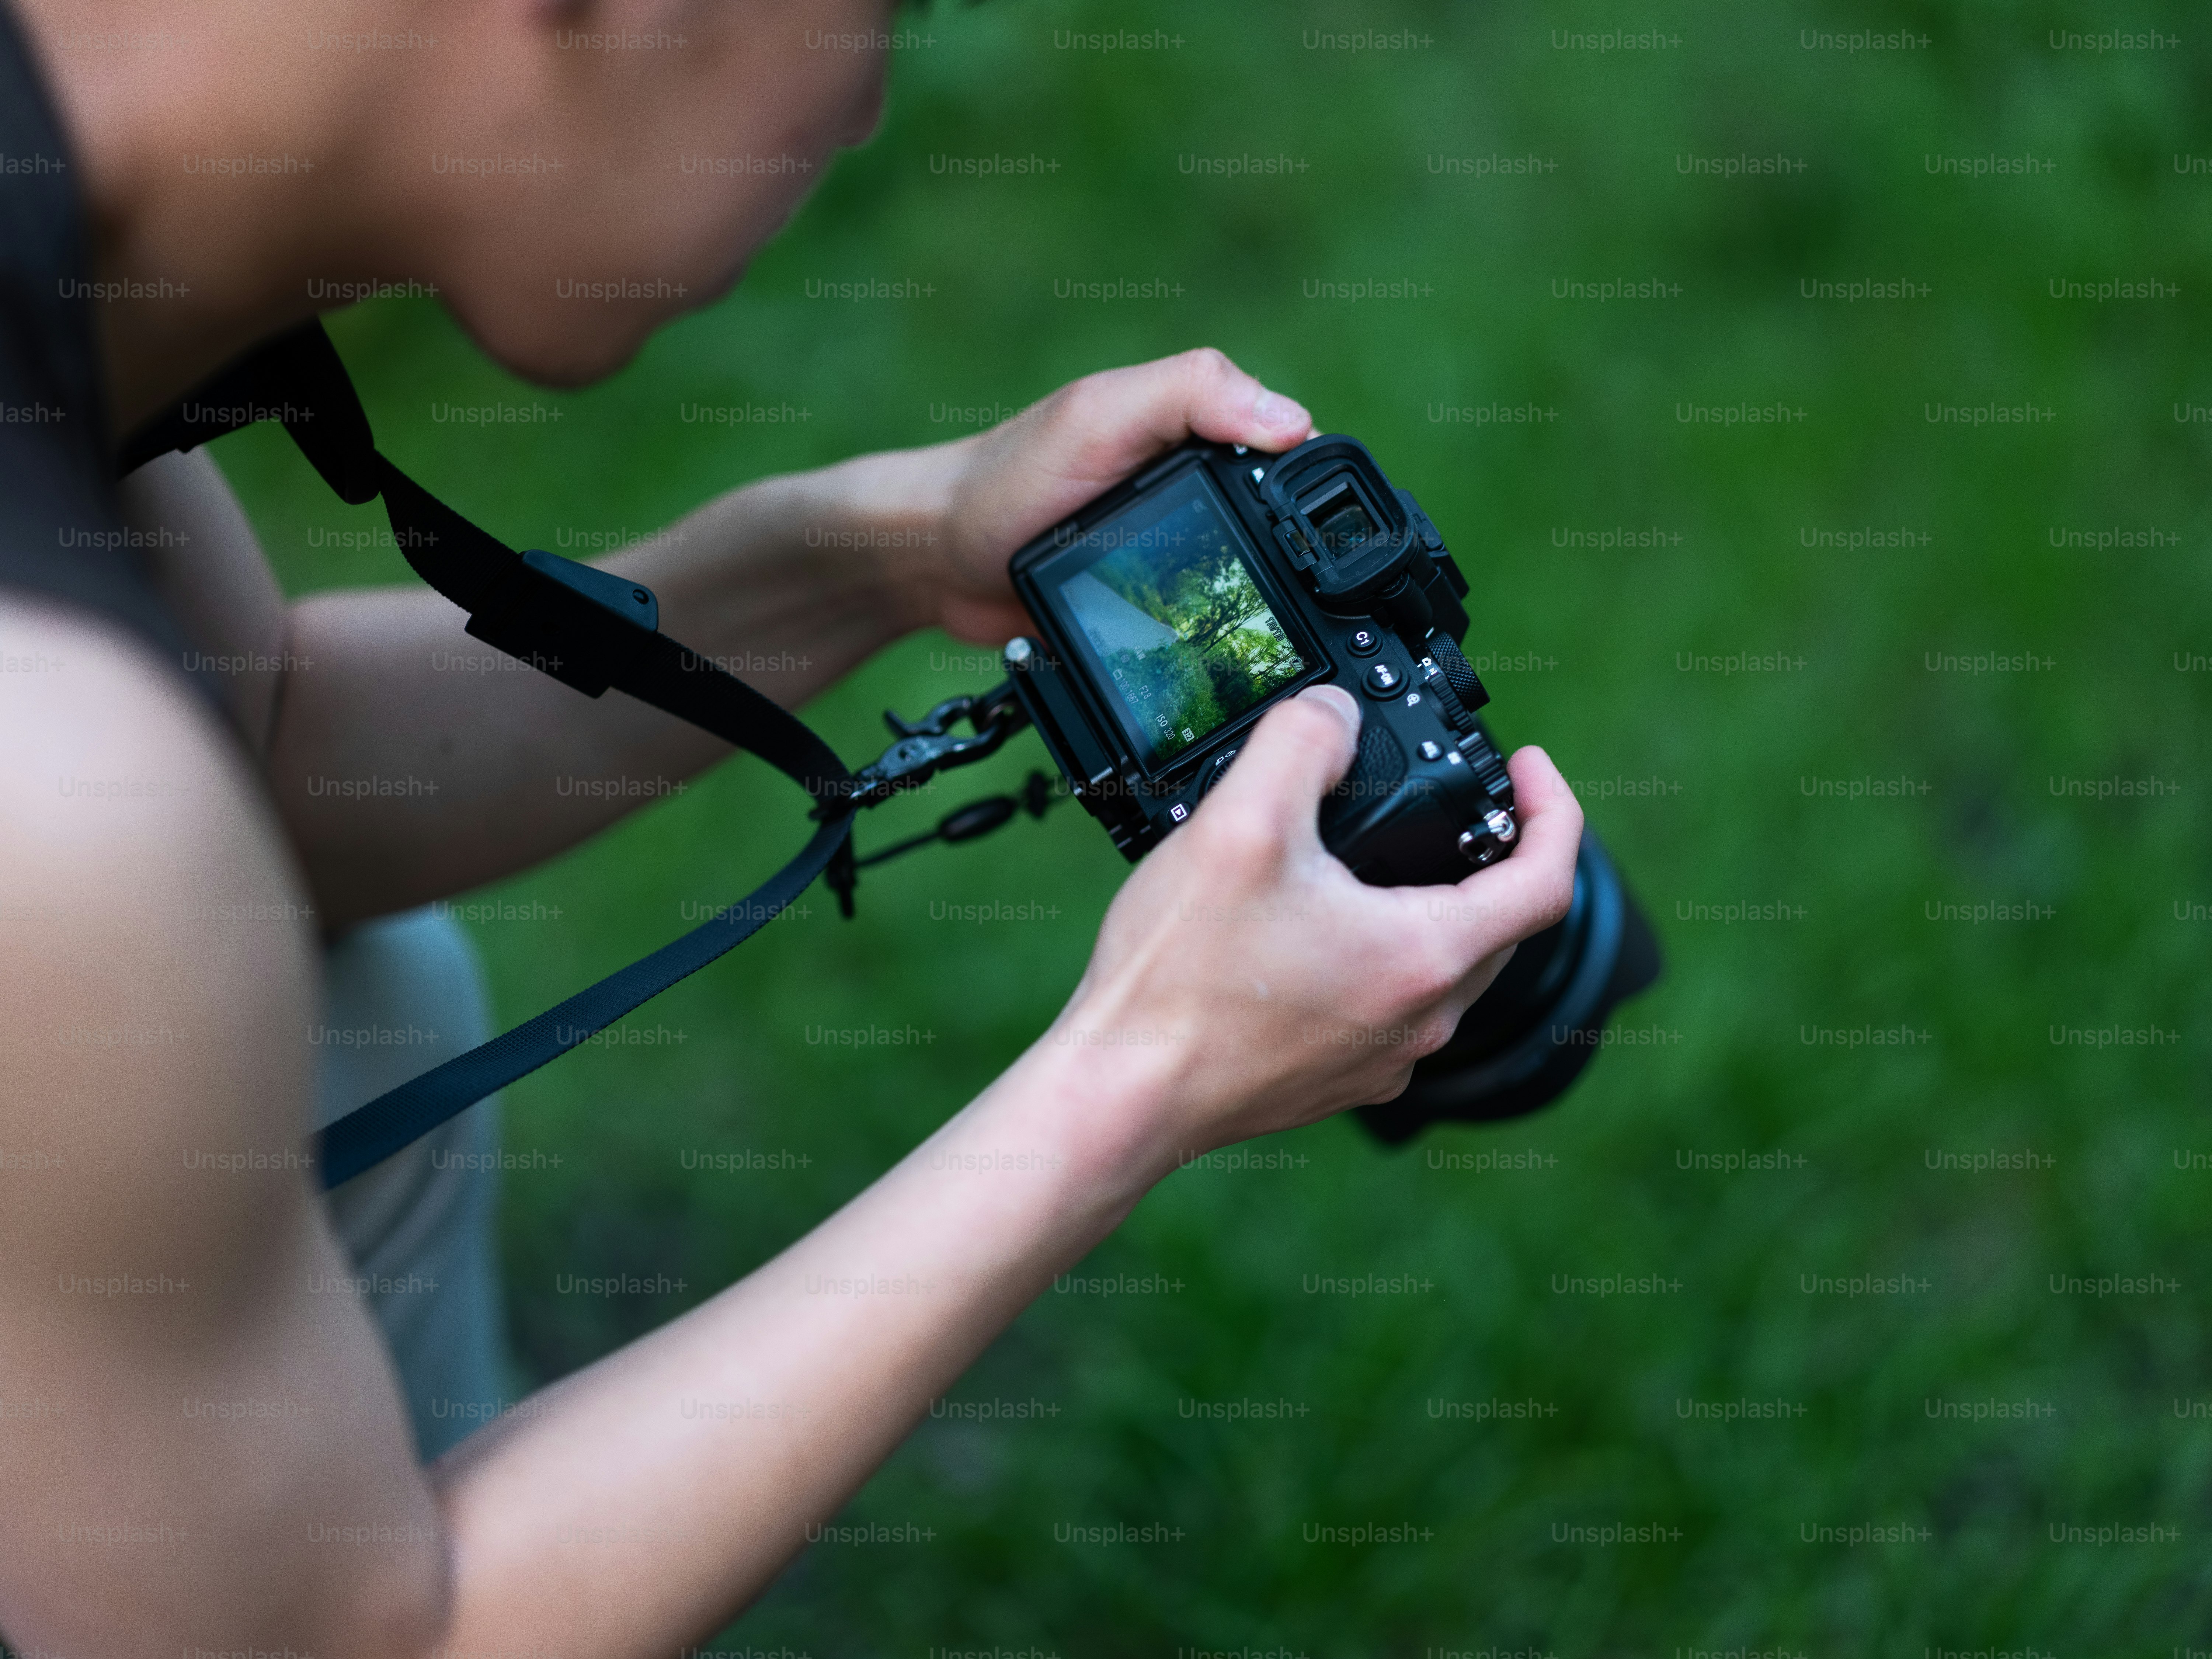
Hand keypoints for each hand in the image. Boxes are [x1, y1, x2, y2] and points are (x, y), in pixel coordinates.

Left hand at [927, 347, 1315, 642]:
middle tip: (1293, 601)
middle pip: (1275, 530)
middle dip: (1288, 562)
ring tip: (1265, 640)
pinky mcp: (1149, 610)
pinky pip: (1202, 630)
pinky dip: (1211, 643)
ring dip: (1252, 611)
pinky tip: (1216, 657)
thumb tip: (1295, 421)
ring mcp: (1171, 555)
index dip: (1310, 485)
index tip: (1320, 528)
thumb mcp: (1103, 417)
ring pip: (1246, 587)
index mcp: (1194, 434)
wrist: (937, 560)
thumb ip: (1194, 394)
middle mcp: (1191, 493)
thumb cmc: (1009, 478)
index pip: (1284, 453)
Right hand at [1044, 686, 1583, 1179]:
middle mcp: (1420, 1021)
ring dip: (1435, 906)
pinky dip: (1381, 954)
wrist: (1122, 1096)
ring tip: (1387, 855)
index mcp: (1424, 956)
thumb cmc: (1180, 979)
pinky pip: (1390, 1006)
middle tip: (1462, 799)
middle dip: (1495, 854)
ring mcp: (1381, 1060)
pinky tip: (1322, 928)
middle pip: (1501, 925)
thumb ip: (1302, 741)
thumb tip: (1333, 713)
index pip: (1546, 879)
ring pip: (1444, 968)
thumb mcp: (1240, 822)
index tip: (1529, 764)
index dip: (1555, 808)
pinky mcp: (1335, 1080)